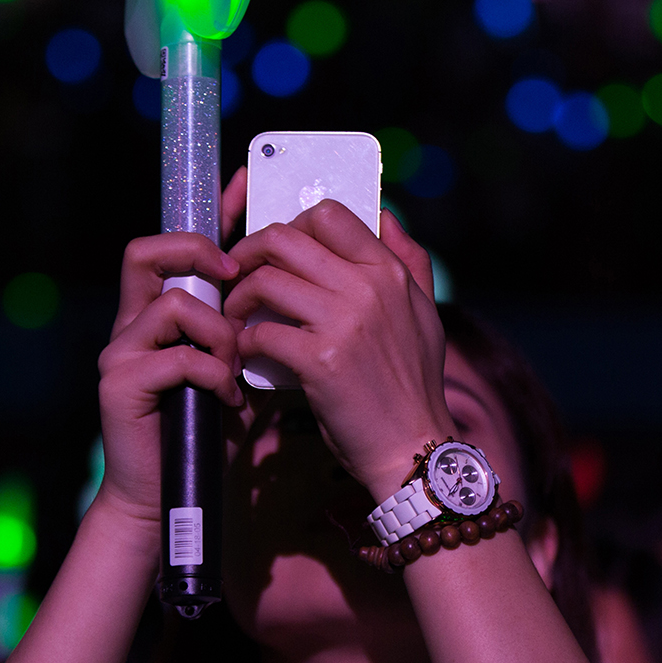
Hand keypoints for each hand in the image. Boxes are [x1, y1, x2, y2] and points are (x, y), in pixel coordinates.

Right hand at [94, 171, 247, 525]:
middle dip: (197, 254)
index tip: (248, 185)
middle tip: (238, 275)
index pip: (176, 242)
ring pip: (173, 305)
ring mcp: (122, 350)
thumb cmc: (215, 426)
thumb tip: (314, 282)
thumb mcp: (249, 364)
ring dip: (219, 332)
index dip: (209, 212)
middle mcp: (134, 321)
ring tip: (239, 367)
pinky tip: (229, 400)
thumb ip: (263, 323)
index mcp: (164, 309)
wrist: (173, 491)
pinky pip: (176, 357)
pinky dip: (212, 374)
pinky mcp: (120, 384)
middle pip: (147, 253)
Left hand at [224, 202, 452, 499]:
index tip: (277, 253)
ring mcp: (344, 322)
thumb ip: (410, 260)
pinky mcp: (320, 360)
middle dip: (248, 254)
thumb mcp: (424, 312)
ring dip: (239, 299)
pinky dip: (244, 343)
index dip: (291, 227)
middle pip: (284, 239)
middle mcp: (369, 288)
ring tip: (237, 318)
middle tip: (238, 278)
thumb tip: (385, 216)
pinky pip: (260, 332)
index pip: (328, 215)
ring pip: (265, 281)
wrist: (414, 447)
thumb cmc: (413, 384)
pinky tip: (248, 356)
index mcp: (390, 272)